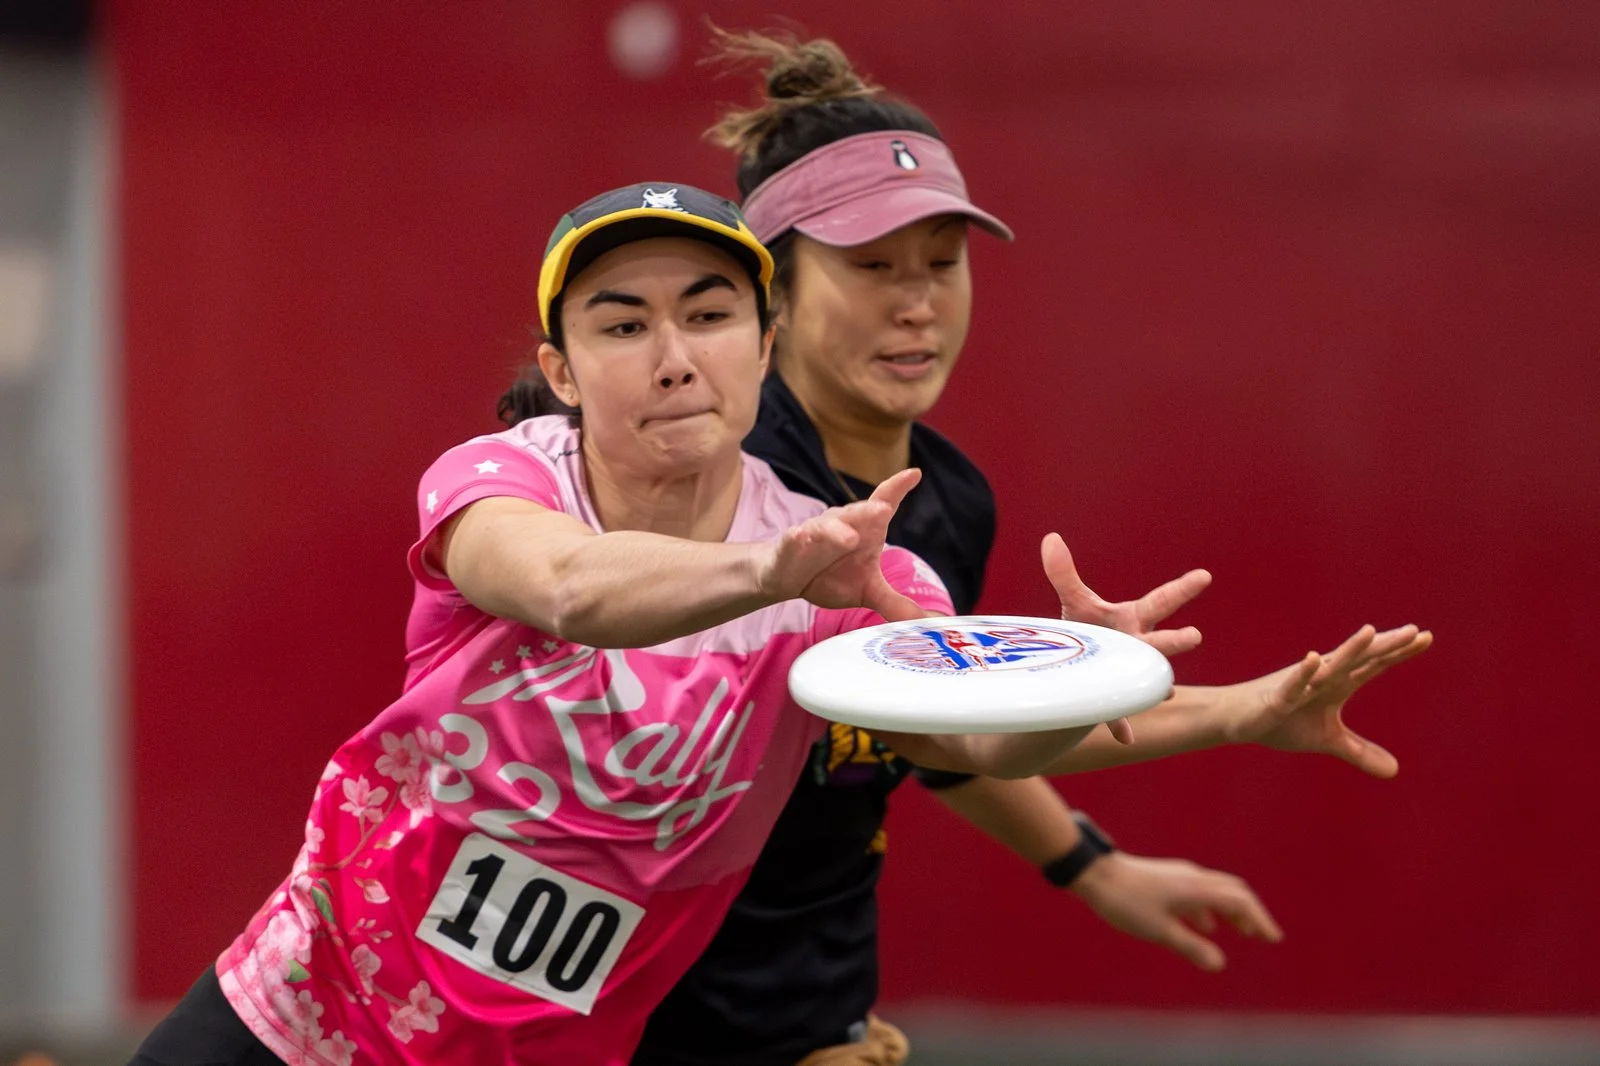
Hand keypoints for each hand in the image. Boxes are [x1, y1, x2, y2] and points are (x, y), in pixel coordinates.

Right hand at [757, 468, 925, 621]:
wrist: (786, 578)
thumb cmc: (829, 575)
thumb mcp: (867, 592)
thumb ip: (894, 603)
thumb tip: (924, 621)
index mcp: (865, 530)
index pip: (883, 503)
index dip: (897, 487)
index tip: (914, 474)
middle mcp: (843, 525)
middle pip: (858, 513)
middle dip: (870, 509)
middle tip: (884, 509)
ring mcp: (816, 532)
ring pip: (828, 525)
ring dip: (838, 529)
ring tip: (850, 538)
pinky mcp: (792, 543)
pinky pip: (797, 538)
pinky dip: (801, 537)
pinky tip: (801, 536)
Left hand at [1040, 534, 1210, 745]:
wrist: (1082, 663)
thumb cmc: (1087, 628)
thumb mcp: (1076, 602)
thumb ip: (1063, 573)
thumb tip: (1050, 538)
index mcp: (1135, 620)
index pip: (1162, 600)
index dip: (1182, 588)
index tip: (1204, 575)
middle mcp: (1139, 647)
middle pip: (1159, 642)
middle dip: (1174, 640)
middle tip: (1192, 635)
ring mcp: (1128, 673)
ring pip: (1145, 678)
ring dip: (1155, 682)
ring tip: (1166, 688)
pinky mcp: (1112, 698)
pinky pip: (1118, 713)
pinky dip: (1121, 724)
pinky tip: (1125, 738)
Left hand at [1070, 852, 1281, 971]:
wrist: (1095, 874)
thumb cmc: (1126, 902)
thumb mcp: (1159, 930)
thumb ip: (1190, 946)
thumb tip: (1219, 964)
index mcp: (1196, 888)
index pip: (1239, 900)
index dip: (1258, 919)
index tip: (1272, 937)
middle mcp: (1192, 877)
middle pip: (1232, 892)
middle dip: (1250, 913)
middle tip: (1263, 935)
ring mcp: (1179, 875)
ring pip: (1215, 892)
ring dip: (1231, 911)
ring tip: (1240, 931)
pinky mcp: (1166, 878)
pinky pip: (1198, 893)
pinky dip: (1209, 909)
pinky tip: (1204, 924)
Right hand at [1225, 624, 1433, 777]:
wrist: (1238, 719)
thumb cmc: (1282, 721)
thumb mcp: (1327, 739)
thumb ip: (1360, 751)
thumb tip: (1396, 771)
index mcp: (1337, 683)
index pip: (1373, 664)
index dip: (1398, 652)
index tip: (1427, 637)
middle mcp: (1322, 676)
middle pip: (1360, 659)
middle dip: (1385, 645)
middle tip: (1415, 631)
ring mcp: (1300, 684)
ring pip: (1329, 665)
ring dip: (1349, 649)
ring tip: (1370, 632)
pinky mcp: (1278, 697)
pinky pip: (1292, 685)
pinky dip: (1302, 673)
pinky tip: (1310, 659)